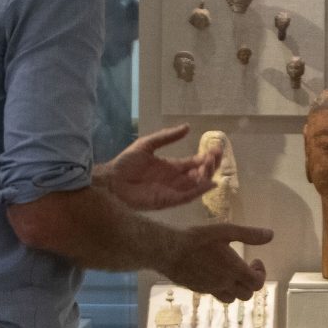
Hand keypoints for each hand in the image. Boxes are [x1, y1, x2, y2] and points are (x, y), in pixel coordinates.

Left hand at [102, 125, 217, 211]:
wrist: (111, 180)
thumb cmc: (126, 163)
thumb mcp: (147, 144)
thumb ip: (167, 136)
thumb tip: (187, 127)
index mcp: (171, 166)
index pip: (194, 162)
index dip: (206, 157)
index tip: (216, 148)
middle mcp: (175, 179)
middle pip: (199, 174)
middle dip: (210, 165)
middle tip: (217, 155)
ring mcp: (172, 191)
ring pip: (196, 185)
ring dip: (206, 176)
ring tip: (211, 163)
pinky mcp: (167, 201)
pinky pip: (186, 197)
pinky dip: (198, 192)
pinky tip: (208, 184)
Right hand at [165, 220, 274, 302]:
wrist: (169, 250)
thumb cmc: (197, 238)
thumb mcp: (226, 231)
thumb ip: (249, 234)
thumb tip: (270, 235)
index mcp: (234, 270)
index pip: (257, 283)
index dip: (261, 273)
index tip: (255, 260)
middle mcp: (224, 283)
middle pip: (247, 295)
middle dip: (251, 282)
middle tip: (246, 267)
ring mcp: (211, 289)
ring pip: (232, 299)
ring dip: (237, 289)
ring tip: (232, 273)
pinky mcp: (199, 290)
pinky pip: (216, 296)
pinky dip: (222, 289)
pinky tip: (215, 274)